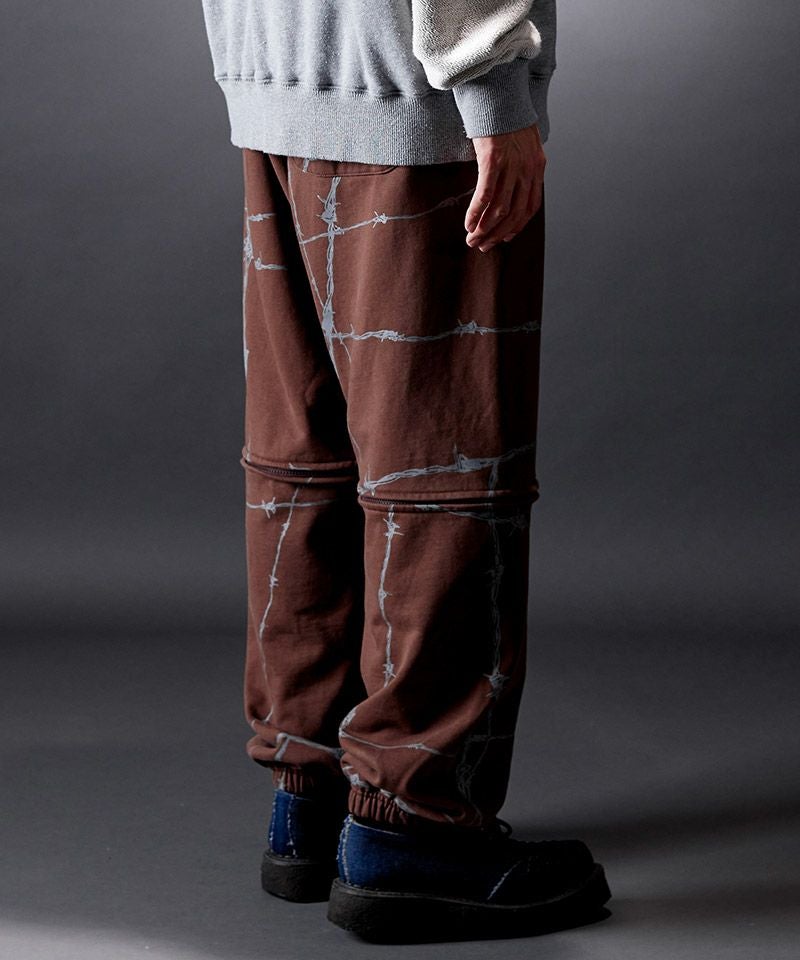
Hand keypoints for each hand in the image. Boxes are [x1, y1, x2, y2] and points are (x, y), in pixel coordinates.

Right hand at [464, 123, 545, 251]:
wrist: (498, 86)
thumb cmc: (503, 113)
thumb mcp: (520, 140)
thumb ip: (520, 161)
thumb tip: (509, 181)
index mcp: (537, 165)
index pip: (531, 206)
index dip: (517, 226)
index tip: (503, 237)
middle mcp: (527, 168)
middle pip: (514, 213)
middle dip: (497, 234)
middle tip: (482, 246)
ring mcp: (511, 164)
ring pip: (499, 208)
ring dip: (484, 229)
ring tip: (471, 240)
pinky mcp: (493, 159)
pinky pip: (485, 194)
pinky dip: (476, 213)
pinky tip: (467, 224)